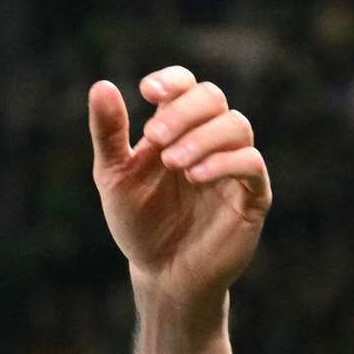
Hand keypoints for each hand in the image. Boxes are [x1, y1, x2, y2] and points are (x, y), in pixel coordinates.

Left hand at [88, 69, 272, 307]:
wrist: (161, 274)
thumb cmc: (139, 223)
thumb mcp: (115, 176)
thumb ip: (109, 134)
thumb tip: (101, 86)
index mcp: (177, 128)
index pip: (185, 86)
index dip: (171, 80)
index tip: (147, 92)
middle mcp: (209, 139)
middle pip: (212, 97)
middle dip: (183, 111)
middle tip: (155, 138)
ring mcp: (233, 165)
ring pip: (237, 125)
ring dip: (203, 136)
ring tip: (173, 162)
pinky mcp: (252, 195)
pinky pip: (251, 163)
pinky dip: (225, 162)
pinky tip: (195, 176)